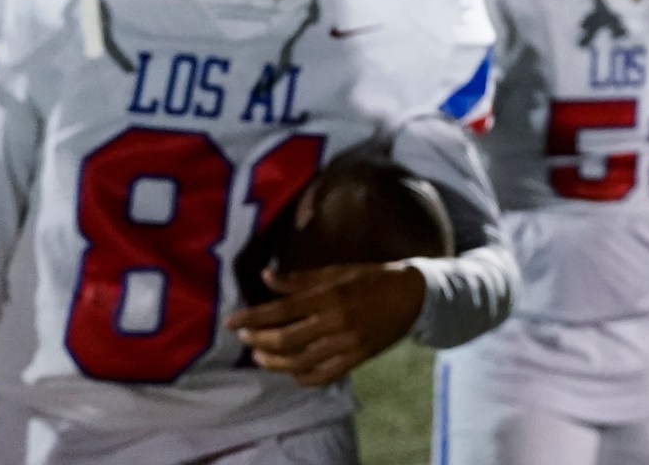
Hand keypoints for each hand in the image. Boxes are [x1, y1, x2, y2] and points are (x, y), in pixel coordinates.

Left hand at [224, 262, 426, 386]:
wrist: (416, 296)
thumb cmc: (374, 278)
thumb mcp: (340, 270)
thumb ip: (302, 278)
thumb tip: (267, 277)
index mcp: (331, 294)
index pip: (282, 309)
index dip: (253, 318)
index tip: (231, 322)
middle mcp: (338, 321)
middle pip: (287, 339)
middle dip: (258, 341)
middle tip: (244, 337)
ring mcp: (349, 343)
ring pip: (301, 362)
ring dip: (274, 362)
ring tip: (260, 356)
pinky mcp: (358, 358)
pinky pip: (325, 376)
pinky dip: (303, 378)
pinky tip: (292, 372)